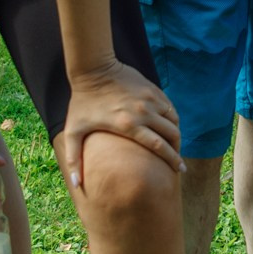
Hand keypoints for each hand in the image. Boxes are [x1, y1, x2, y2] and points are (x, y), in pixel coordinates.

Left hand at [56, 61, 184, 190]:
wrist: (93, 69)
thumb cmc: (82, 102)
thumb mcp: (73, 131)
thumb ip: (74, 159)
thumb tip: (76, 184)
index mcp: (128, 125)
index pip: (158, 147)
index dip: (172, 160)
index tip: (180, 170)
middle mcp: (143, 112)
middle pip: (171, 135)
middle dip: (178, 151)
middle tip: (179, 163)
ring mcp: (150, 99)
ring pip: (173, 120)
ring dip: (176, 134)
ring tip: (175, 145)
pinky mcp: (152, 89)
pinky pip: (169, 107)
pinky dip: (172, 118)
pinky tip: (169, 126)